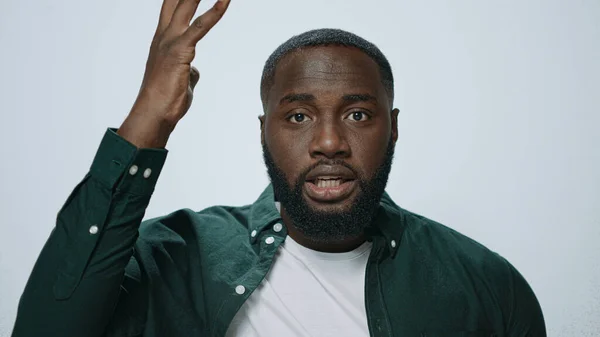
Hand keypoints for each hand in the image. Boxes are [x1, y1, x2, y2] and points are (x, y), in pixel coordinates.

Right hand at [118, 0, 230, 147]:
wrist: (154, 114)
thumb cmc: (166, 100)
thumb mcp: (180, 80)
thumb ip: (187, 68)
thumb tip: (193, 69)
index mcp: (162, 41)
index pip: (171, 7)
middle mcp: (163, 36)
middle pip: (176, 1)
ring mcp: (169, 42)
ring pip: (186, 6)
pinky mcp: (180, 51)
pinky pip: (200, 26)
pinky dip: (214, 12)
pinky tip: (225, 0)